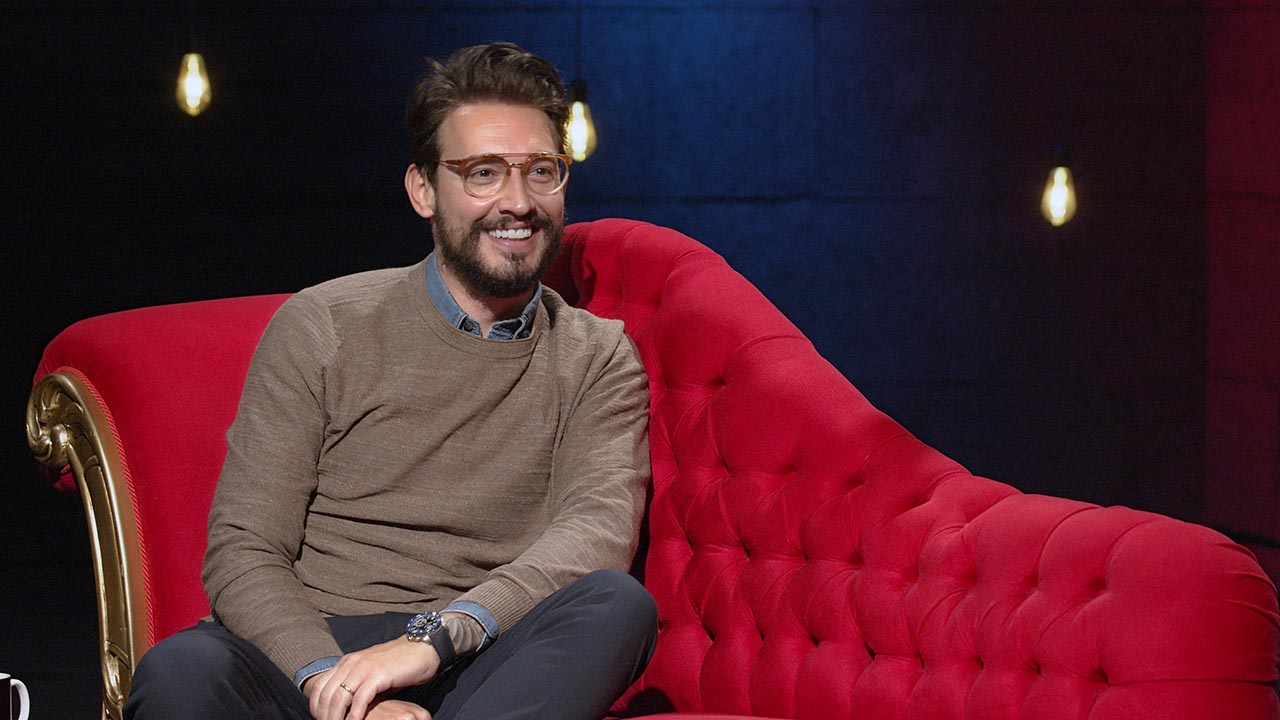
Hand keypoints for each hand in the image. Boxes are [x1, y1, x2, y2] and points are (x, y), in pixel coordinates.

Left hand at [305, 638, 438, 719]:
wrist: (423, 648)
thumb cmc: (399, 664)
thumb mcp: (372, 672)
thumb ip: (357, 684)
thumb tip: (345, 706)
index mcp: (347, 661)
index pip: (320, 686)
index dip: (316, 707)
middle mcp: (352, 663)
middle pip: (325, 694)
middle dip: (324, 715)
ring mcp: (365, 668)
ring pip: (339, 697)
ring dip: (336, 718)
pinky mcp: (379, 675)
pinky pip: (360, 700)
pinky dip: (354, 716)